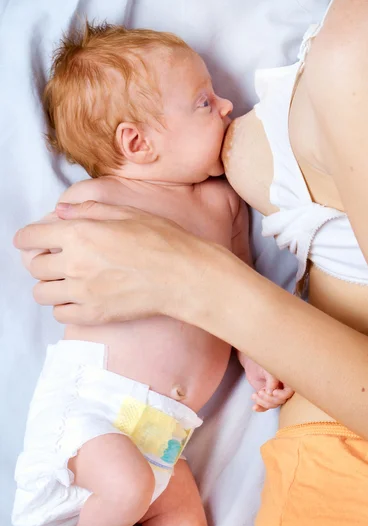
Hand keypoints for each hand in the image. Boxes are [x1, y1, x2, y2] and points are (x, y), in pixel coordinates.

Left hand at [13, 201, 206, 325]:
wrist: (182, 276)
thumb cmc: (161, 241)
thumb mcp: (126, 213)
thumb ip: (88, 211)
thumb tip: (61, 211)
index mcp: (80, 234)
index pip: (31, 237)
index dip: (27, 237)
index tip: (30, 240)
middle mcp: (74, 264)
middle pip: (34, 266)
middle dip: (41, 260)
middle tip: (56, 259)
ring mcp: (82, 293)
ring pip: (42, 293)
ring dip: (50, 285)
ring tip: (67, 281)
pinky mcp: (93, 314)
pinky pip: (60, 314)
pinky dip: (64, 306)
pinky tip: (79, 298)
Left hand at [240, 354, 293, 412]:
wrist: (252, 364)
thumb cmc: (261, 363)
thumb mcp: (266, 369)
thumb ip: (271, 379)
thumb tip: (272, 392)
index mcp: (286, 379)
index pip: (289, 392)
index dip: (282, 395)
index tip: (273, 392)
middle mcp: (283, 388)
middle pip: (281, 400)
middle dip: (269, 399)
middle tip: (260, 392)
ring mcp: (275, 393)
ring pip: (273, 404)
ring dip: (263, 402)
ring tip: (254, 395)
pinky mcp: (268, 397)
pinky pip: (266, 407)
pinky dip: (260, 408)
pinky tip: (254, 407)